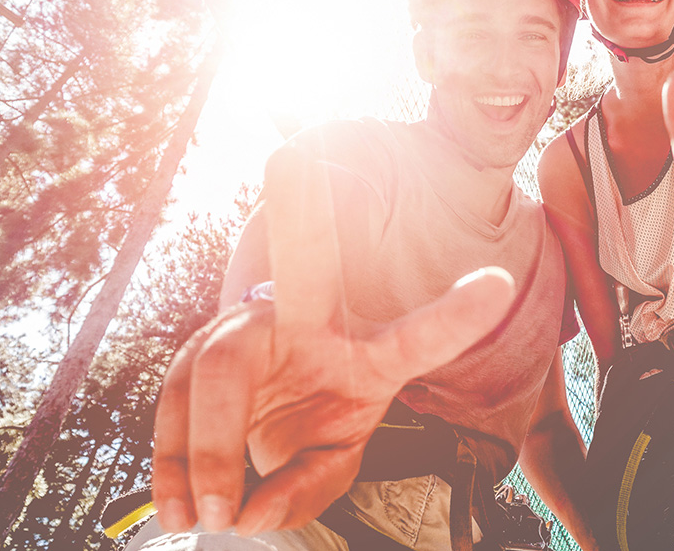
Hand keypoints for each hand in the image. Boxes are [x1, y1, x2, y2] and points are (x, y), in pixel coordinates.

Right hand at [151, 134, 515, 534]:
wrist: (263, 426)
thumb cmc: (315, 429)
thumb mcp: (333, 463)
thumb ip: (307, 488)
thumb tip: (251, 512)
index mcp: (369, 355)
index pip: (415, 336)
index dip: (453, 317)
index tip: (498, 286)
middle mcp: (309, 323)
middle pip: (306, 260)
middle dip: (300, 205)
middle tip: (294, 158)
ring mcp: (254, 332)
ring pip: (215, 364)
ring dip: (207, 446)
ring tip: (211, 517)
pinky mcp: (205, 357)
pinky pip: (176, 397)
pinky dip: (174, 461)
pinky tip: (181, 508)